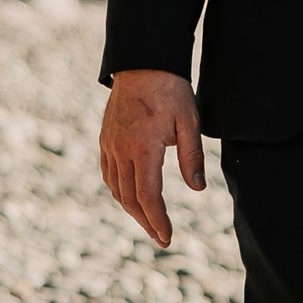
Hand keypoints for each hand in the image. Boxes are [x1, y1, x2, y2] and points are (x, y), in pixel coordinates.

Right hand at [98, 69, 204, 247]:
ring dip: (132, 209)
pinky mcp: (105, 140)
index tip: (167, 237)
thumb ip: (192, 157)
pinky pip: (109, 174)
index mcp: (143, 149)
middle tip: (161, 238)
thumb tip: (197, 189)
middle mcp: (121, 151)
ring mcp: (109, 146)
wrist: (143, 65)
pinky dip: (120, 191)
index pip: (148, 196)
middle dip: (146, 221)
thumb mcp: (190, 122)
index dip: (157, 220)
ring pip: (117, 189)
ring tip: (149, 221)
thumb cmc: (171, 92)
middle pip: (130, 198)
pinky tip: (131, 197)